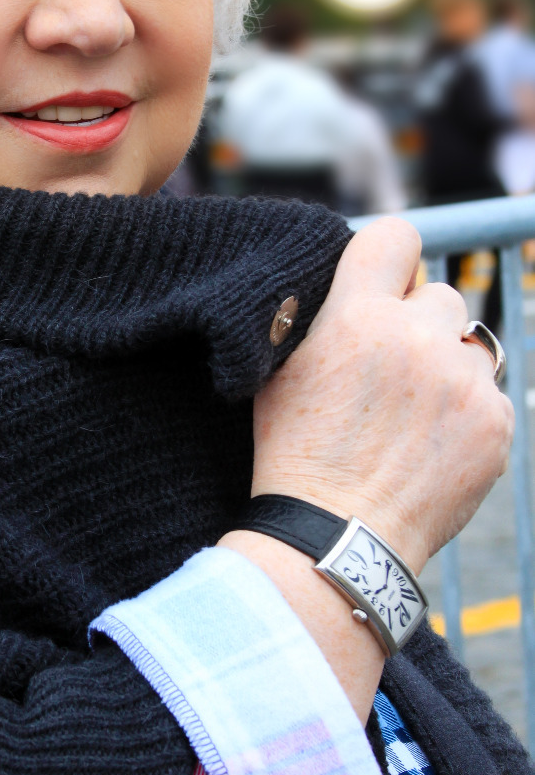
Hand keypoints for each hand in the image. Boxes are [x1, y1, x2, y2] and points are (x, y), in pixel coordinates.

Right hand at [250, 218, 513, 574]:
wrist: (336, 536)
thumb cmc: (295, 454)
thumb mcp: (280, 371)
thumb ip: (320, 316)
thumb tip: (348, 282)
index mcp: (357, 315)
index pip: (396, 237)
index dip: (390, 257)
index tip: (385, 281)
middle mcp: (416, 337)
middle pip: (438, 295)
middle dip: (418, 325)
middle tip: (390, 372)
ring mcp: (462, 381)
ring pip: (468, 346)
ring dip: (446, 368)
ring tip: (411, 416)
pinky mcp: (494, 421)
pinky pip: (489, 395)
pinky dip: (467, 415)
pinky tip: (431, 446)